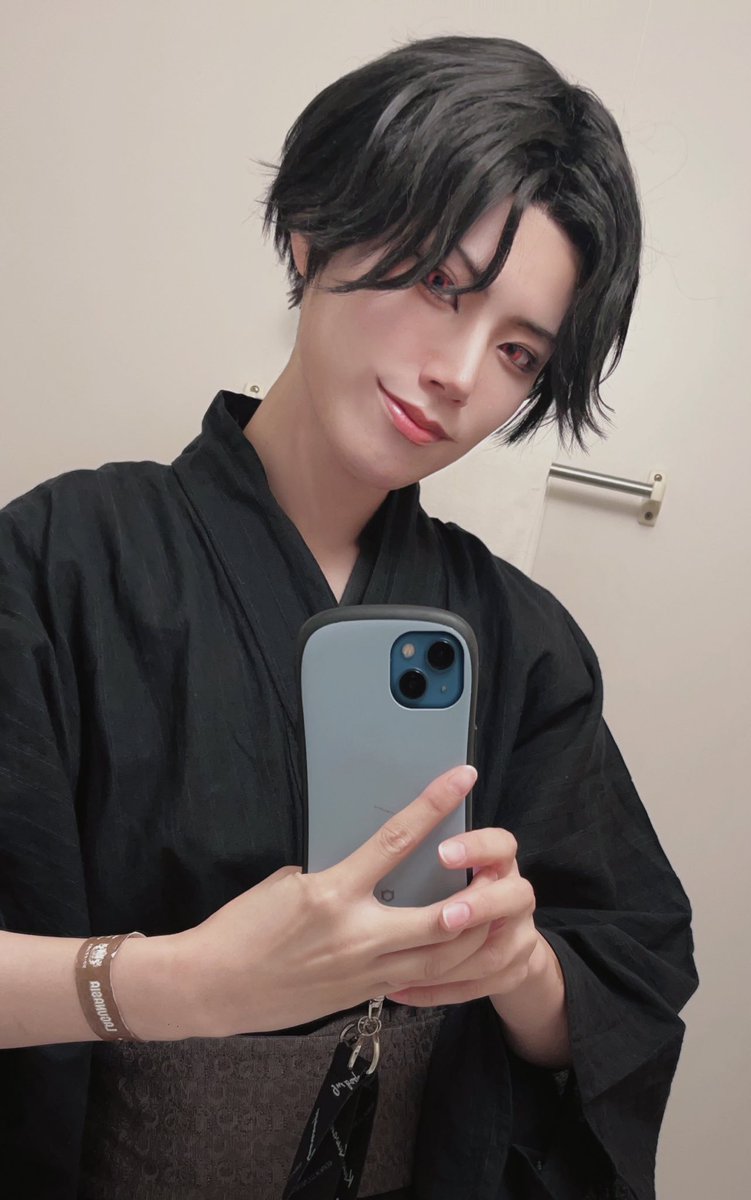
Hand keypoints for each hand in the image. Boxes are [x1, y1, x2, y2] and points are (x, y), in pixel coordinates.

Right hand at [172, 763, 491, 1036]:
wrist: (211, 987)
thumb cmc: (240, 929)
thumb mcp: (285, 883)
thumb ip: (333, 872)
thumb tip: (364, 865)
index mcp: (334, 893)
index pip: (397, 839)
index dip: (435, 804)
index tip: (462, 779)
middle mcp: (357, 934)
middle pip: (445, 918)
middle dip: (482, 897)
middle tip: (502, 870)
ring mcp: (364, 972)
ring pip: (443, 960)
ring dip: (475, 936)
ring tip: (493, 911)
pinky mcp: (362, 996)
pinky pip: (417, 980)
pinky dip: (442, 963)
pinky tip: (454, 948)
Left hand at [383, 826, 541, 1007]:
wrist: (504, 934)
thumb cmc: (461, 887)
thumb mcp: (455, 865)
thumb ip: (430, 857)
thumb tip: (378, 843)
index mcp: (500, 862)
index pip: (501, 845)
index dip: (476, 847)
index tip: (442, 853)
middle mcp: (517, 897)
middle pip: (514, 896)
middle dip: (479, 906)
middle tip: (445, 916)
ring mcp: (521, 938)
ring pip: (496, 951)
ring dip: (454, 957)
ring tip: (412, 961)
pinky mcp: (513, 973)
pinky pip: (479, 986)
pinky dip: (438, 989)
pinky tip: (402, 989)